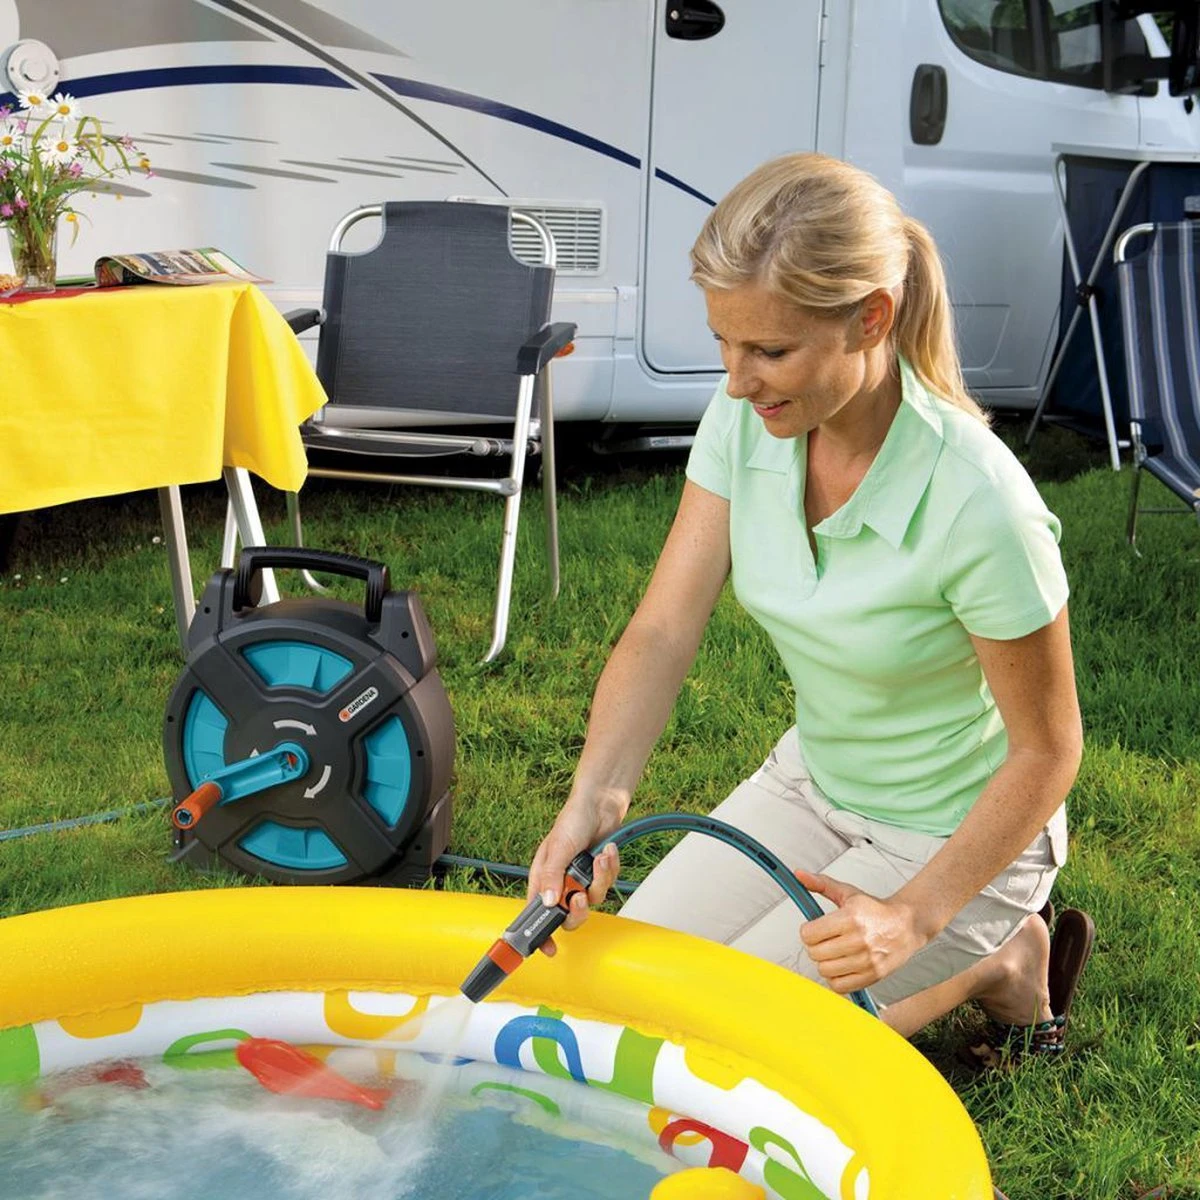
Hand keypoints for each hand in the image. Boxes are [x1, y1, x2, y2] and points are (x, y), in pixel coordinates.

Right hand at [527, 800, 622, 954]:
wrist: (600, 804)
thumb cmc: (572, 821)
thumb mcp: (558, 848)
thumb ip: (553, 876)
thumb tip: (550, 903)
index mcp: (544, 879)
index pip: (538, 914)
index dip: (541, 934)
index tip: (548, 949)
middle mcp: (562, 883)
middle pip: (570, 916)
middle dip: (579, 909)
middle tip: (582, 895)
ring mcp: (582, 880)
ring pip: (593, 900)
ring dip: (599, 879)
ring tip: (599, 859)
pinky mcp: (599, 875)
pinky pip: (608, 884)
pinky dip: (609, 868)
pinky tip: (606, 851)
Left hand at [794, 868, 926, 992]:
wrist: (907, 925)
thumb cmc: (876, 910)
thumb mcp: (848, 892)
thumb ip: (821, 884)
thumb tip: (800, 875)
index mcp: (851, 918)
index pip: (809, 934)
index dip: (808, 931)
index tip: (814, 929)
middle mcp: (859, 940)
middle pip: (815, 953)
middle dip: (815, 946)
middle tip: (825, 940)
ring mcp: (867, 960)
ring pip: (825, 970)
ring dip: (825, 962)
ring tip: (834, 953)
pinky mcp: (873, 976)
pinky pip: (840, 986)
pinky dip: (836, 978)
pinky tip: (842, 966)